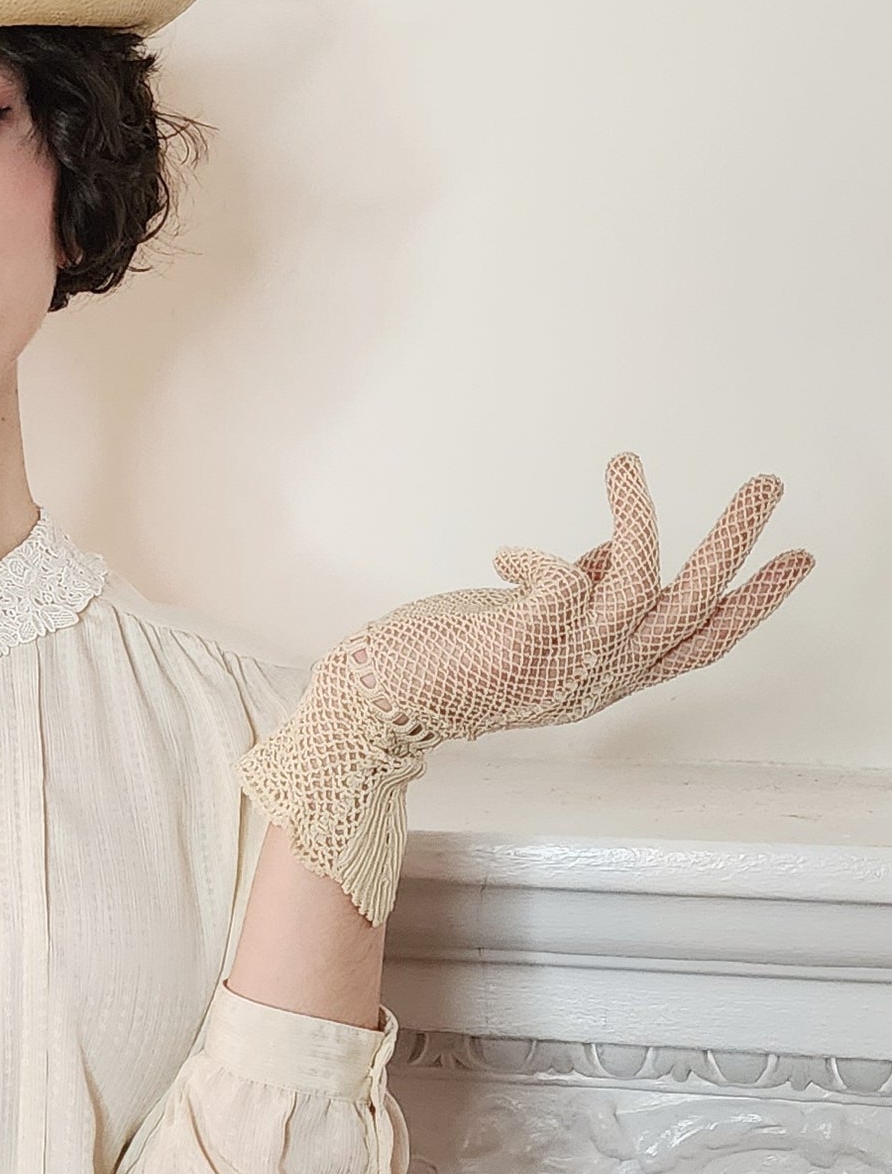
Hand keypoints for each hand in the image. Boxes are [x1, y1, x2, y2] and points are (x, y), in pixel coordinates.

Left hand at [237, 453, 813, 926]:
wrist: (376, 708)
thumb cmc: (449, 663)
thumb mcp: (532, 632)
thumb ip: (583, 598)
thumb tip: (613, 555)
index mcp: (607, 676)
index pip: (700, 644)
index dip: (753, 602)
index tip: (797, 558)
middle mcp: (597, 678)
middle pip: (694, 613)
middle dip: (736, 546)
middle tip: (766, 484)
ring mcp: (564, 664)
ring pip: (643, 588)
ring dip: (643, 518)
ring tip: (626, 465)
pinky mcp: (522, 646)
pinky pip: (561, 579)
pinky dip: (542, 556)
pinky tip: (506, 554)